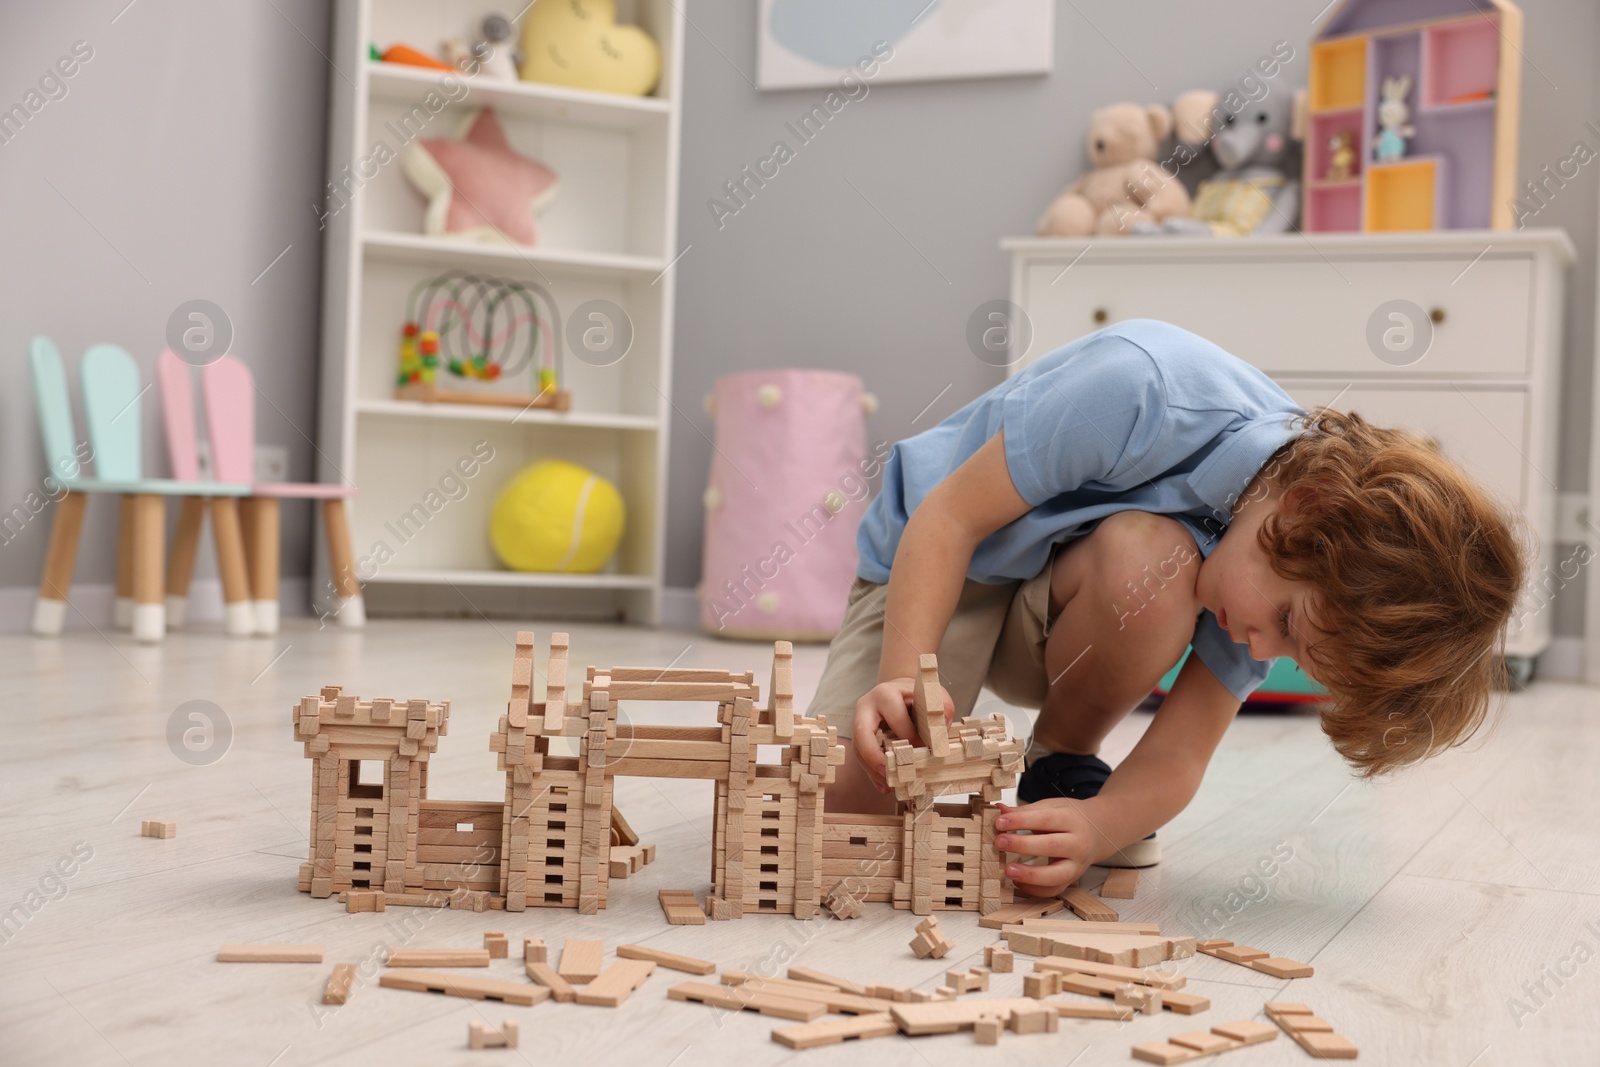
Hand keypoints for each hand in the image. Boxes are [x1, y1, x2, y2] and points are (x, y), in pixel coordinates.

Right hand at [851, 677, 952, 792]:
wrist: (899, 692)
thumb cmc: (916, 695)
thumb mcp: (931, 696)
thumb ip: (942, 710)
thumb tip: (940, 736)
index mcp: (885, 694)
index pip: (896, 719)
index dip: (910, 737)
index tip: (924, 751)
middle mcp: (866, 707)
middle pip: (861, 733)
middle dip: (873, 756)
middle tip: (888, 774)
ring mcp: (859, 722)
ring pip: (859, 749)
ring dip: (872, 770)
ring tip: (888, 785)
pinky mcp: (859, 737)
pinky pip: (862, 757)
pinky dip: (872, 773)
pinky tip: (884, 785)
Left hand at [994, 799, 1100, 895]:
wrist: (1098, 832)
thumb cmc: (1070, 817)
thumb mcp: (1052, 807)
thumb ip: (1026, 811)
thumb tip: (1000, 810)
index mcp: (1072, 820)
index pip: (1045, 820)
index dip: (1021, 821)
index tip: (999, 822)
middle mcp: (1078, 844)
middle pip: (1051, 846)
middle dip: (1022, 845)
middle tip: (999, 842)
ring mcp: (1077, 865)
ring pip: (1056, 875)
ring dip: (1030, 875)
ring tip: (1008, 870)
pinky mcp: (1072, 880)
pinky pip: (1054, 890)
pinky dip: (1035, 890)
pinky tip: (1017, 882)